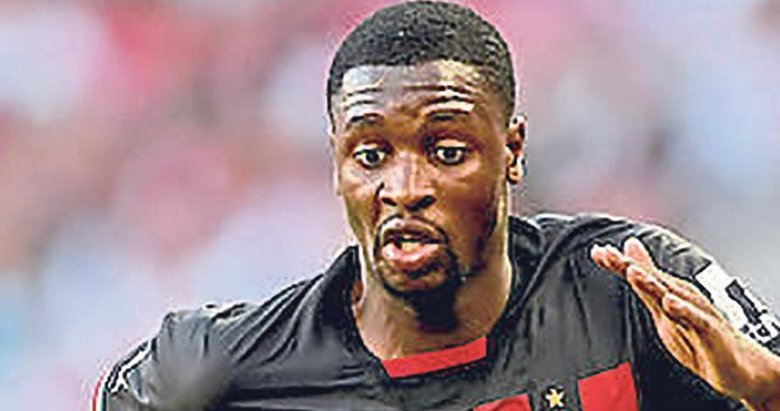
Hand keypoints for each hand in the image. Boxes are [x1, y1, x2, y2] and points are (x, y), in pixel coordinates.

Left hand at [591, 237, 779, 409]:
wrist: (738, 366)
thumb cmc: (698, 335)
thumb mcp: (664, 309)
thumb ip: (645, 283)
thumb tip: (628, 253)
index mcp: (668, 293)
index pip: (640, 275)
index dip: (618, 264)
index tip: (596, 251)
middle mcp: (681, 297)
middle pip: (652, 280)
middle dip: (630, 267)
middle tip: (608, 255)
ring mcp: (696, 313)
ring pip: (671, 294)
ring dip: (652, 282)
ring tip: (632, 271)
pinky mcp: (711, 332)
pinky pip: (696, 320)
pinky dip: (684, 311)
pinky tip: (670, 303)